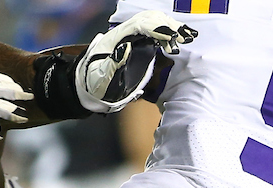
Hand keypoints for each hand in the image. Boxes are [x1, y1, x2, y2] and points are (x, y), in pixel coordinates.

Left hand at [77, 12, 197, 112]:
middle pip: (147, 18)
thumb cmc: (94, 84)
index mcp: (114, 40)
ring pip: (151, 21)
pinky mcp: (136, 43)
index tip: (172, 37)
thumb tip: (125, 48)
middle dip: (167, 25)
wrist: (87, 85)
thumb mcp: (101, 78)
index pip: (138, 25)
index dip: (156, 28)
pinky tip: (177, 39)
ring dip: (168, 26)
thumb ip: (113, 64)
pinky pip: (152, 30)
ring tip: (185, 37)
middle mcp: (123, 34)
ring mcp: (130, 37)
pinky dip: (166, 31)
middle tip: (184, 37)